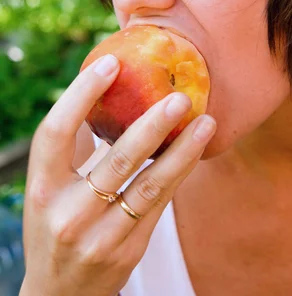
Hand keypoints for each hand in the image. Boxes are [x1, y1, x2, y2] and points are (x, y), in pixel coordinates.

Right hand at [21, 54, 215, 295]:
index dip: (81, 94)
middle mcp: (67, 213)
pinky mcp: (127, 251)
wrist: (59, 295)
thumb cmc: (55, 224)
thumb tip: (102, 95)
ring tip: (205, 121)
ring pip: (149, 185)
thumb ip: (70, 148)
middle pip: (116, 159)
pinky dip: (179, 172)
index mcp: (41, 188)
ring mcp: (99, 236)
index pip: (56, 132)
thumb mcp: (48, 190)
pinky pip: (159, 203)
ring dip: (182, 151)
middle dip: (152, 124)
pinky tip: (195, 148)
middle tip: (179, 97)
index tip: (111, 64)